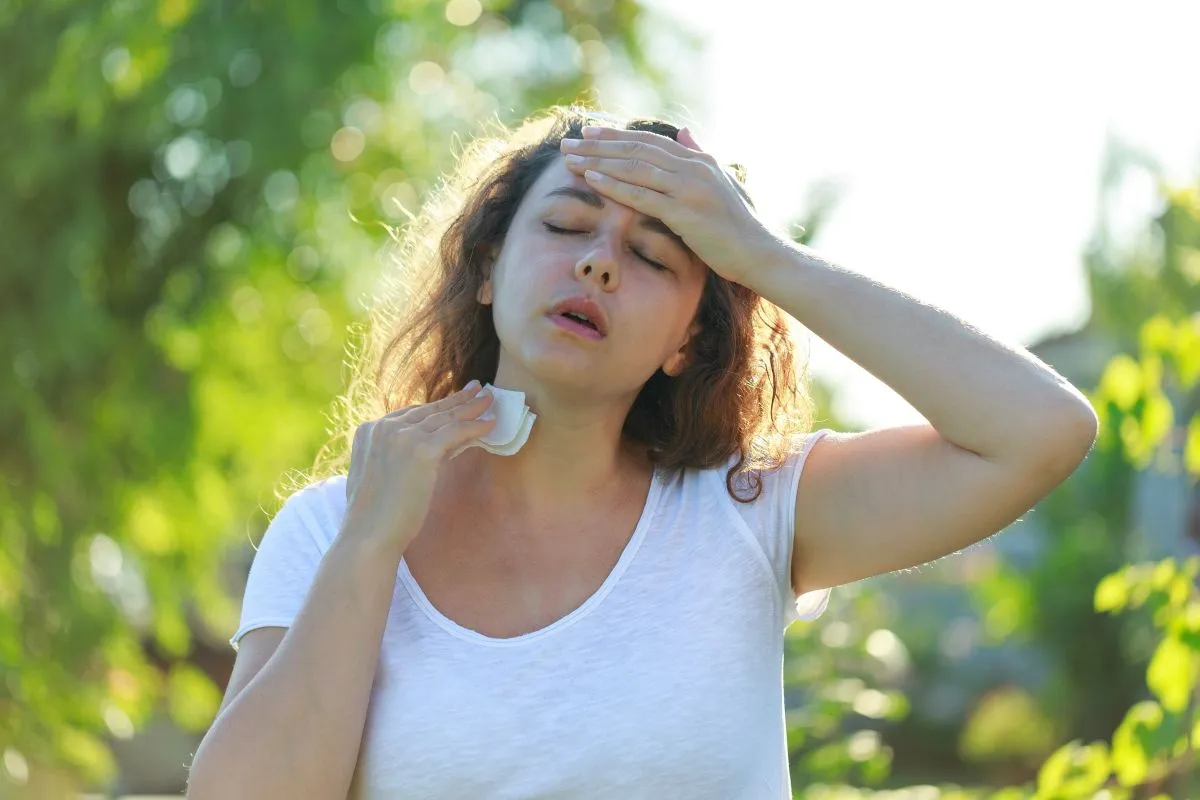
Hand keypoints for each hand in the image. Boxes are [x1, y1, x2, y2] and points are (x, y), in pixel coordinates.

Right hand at [342, 381, 495, 554]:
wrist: (369, 534)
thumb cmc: (376, 515)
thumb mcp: (383, 475)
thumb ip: (402, 456)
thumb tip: (440, 448)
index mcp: (369, 431)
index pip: (411, 414)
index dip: (437, 408)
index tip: (455, 401)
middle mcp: (383, 426)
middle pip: (430, 410)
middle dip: (457, 400)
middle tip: (478, 390)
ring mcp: (401, 435)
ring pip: (445, 417)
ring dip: (471, 407)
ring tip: (489, 400)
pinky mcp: (420, 448)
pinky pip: (455, 431)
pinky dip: (475, 426)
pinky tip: (490, 424)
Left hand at [559, 125, 784, 286]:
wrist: (758, 254)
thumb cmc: (739, 226)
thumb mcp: (722, 183)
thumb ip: (701, 156)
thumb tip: (684, 132)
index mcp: (699, 160)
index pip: (649, 141)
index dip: (616, 136)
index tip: (588, 133)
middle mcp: (693, 168)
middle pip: (636, 150)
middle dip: (598, 146)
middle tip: (569, 143)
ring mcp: (688, 189)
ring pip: (634, 169)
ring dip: (599, 163)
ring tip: (570, 160)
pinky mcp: (684, 213)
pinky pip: (642, 196)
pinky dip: (614, 186)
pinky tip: (592, 180)